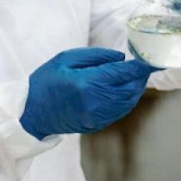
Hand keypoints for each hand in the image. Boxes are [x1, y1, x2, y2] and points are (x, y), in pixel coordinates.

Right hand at [19, 48, 159, 139]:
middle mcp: (96, 101)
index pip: (122, 73)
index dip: (139, 67)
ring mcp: (97, 116)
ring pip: (128, 102)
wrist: (31, 113)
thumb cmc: (45, 81)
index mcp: (87, 83)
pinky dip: (127, 100)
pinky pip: (120, 111)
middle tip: (144, 67)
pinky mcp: (97, 124)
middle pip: (130, 89)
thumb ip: (95, 56)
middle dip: (140, 78)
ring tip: (137, 77)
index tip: (149, 60)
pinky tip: (125, 90)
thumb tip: (120, 58)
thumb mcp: (65, 59)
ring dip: (136, 89)